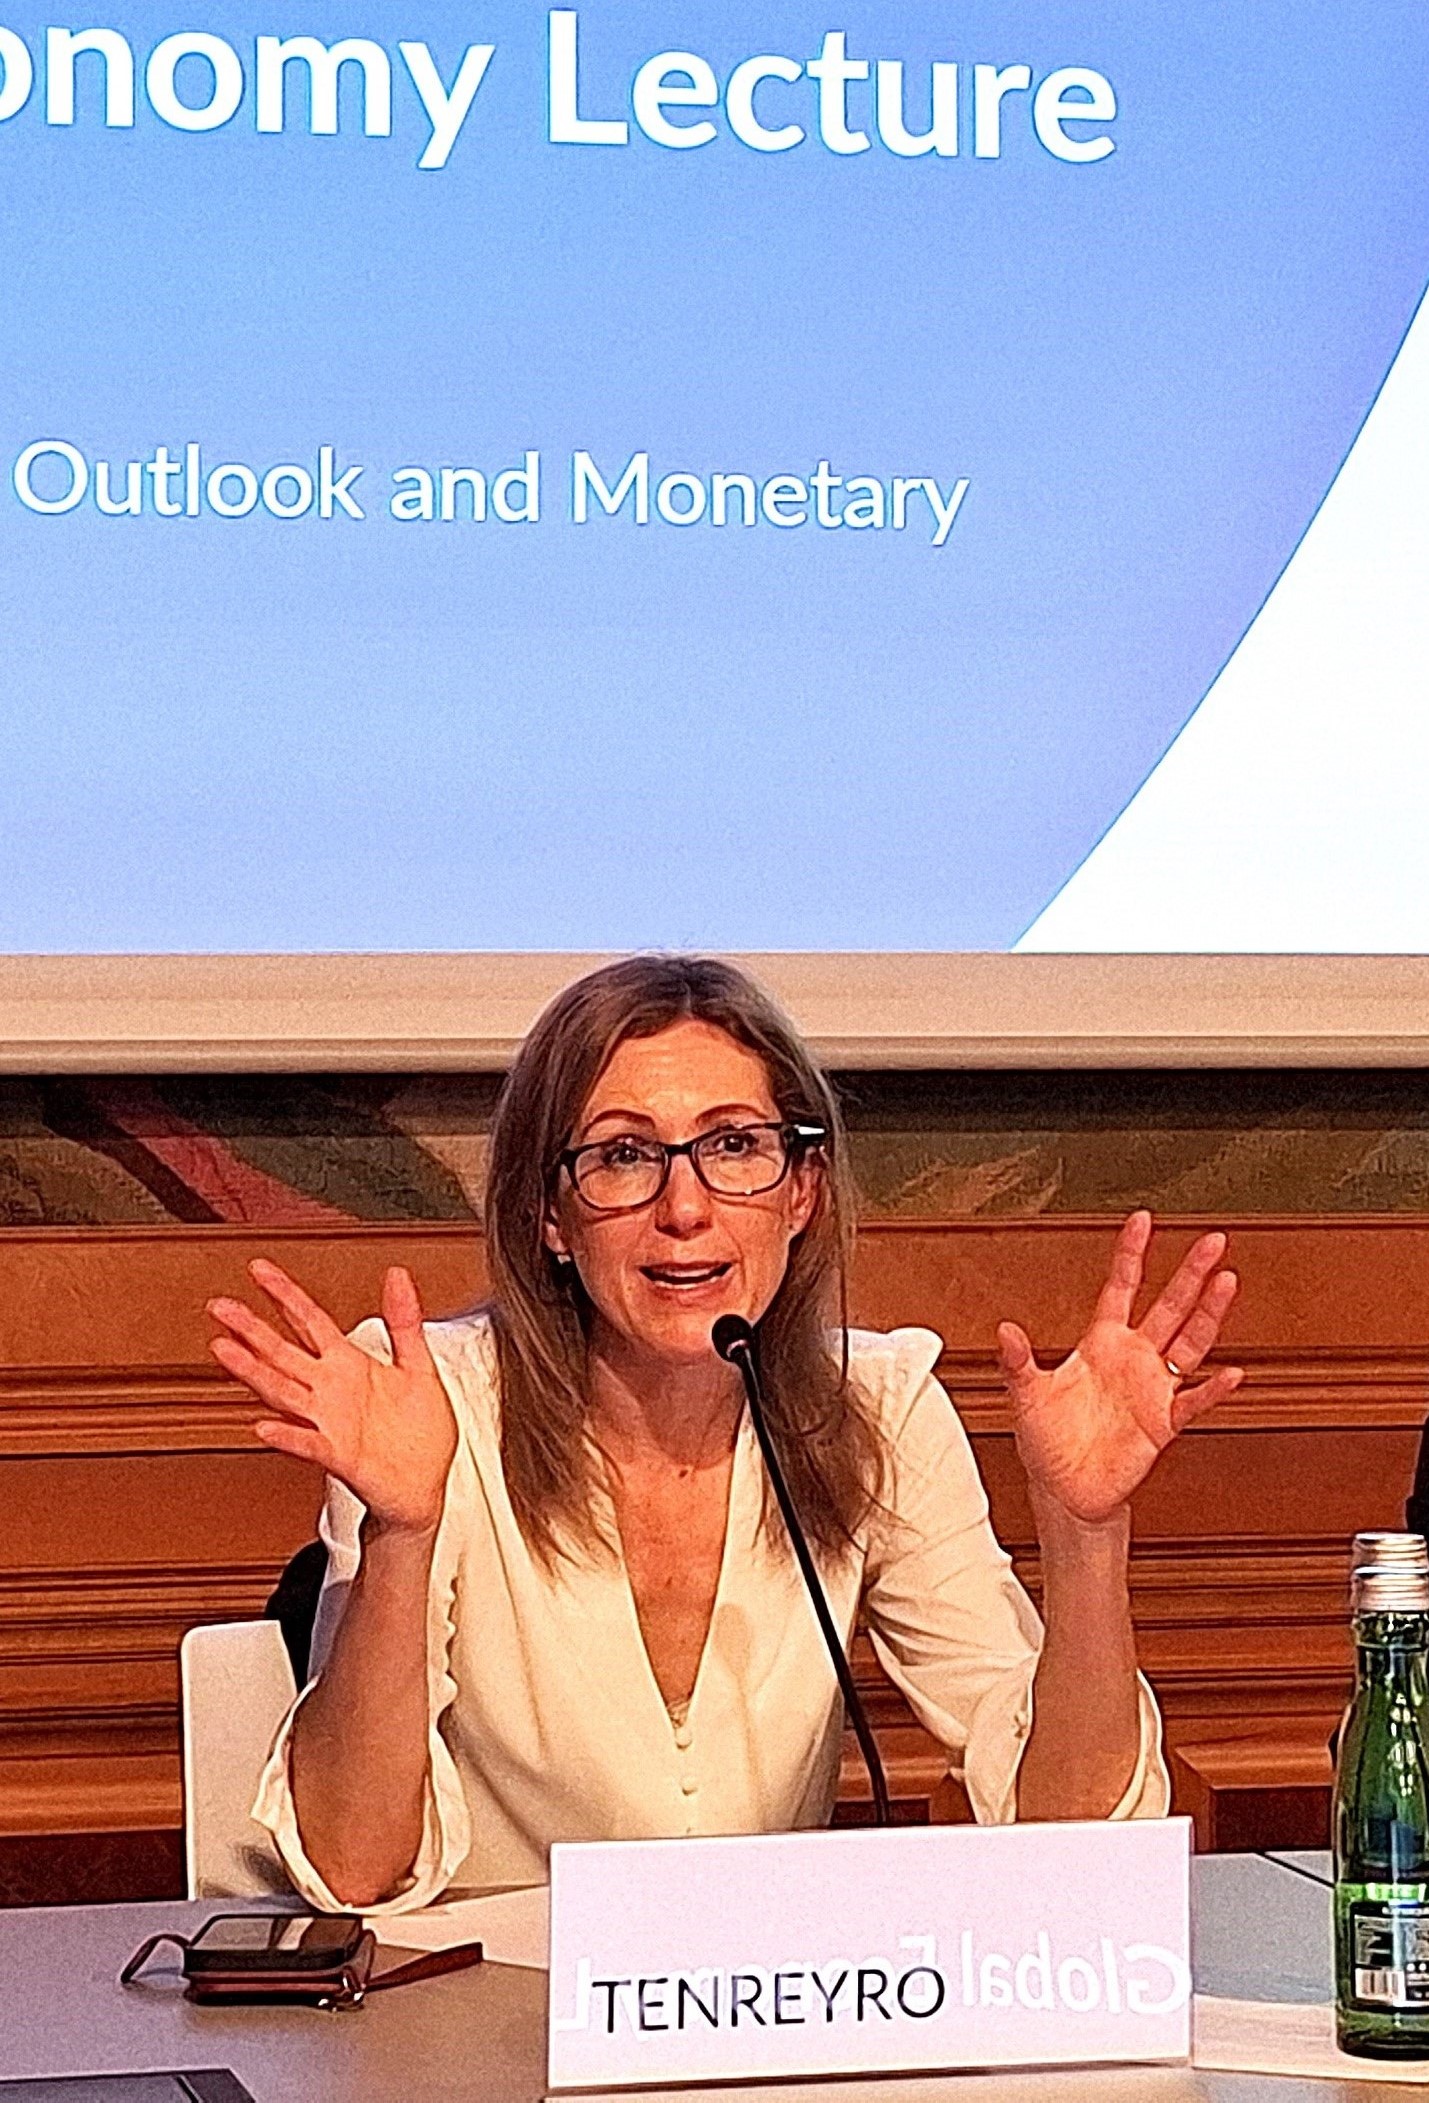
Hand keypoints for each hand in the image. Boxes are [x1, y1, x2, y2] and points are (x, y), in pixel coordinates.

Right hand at [207, 1261, 456, 1536]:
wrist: (424, 1486)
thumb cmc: (419, 1432)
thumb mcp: (418, 1365)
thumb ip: (405, 1321)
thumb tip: (397, 1275)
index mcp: (349, 1365)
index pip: (309, 1320)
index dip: (284, 1293)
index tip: (258, 1270)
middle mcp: (331, 1390)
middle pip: (282, 1352)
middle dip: (251, 1328)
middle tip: (220, 1306)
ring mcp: (330, 1422)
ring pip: (284, 1391)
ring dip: (253, 1372)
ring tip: (224, 1350)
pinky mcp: (340, 1455)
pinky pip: (309, 1443)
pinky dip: (288, 1436)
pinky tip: (264, 1426)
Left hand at [996, 1210, 1242, 1523]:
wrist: (1064, 1489)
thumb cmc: (1046, 1441)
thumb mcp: (1025, 1396)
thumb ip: (1017, 1363)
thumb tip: (1004, 1332)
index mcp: (1100, 1343)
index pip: (1121, 1287)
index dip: (1132, 1254)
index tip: (1144, 1220)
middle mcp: (1133, 1358)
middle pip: (1169, 1305)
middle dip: (1190, 1273)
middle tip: (1213, 1240)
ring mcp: (1153, 1388)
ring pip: (1190, 1342)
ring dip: (1209, 1315)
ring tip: (1228, 1282)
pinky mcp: (1164, 1423)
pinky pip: (1193, 1401)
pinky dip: (1212, 1389)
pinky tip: (1230, 1373)